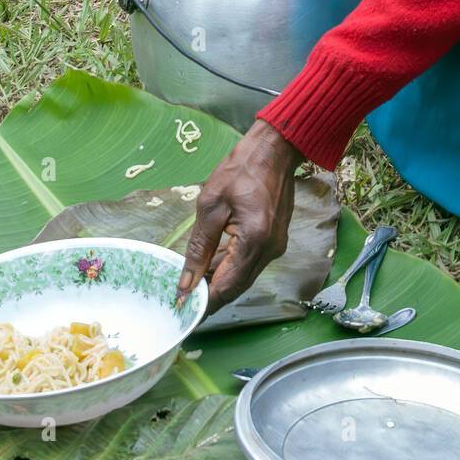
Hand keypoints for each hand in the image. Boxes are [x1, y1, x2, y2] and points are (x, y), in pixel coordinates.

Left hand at [176, 121, 300, 312]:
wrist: (274, 150)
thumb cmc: (240, 170)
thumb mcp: (210, 205)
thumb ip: (199, 247)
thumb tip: (186, 282)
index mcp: (255, 241)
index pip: (227, 286)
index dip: (204, 301)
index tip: (183, 309)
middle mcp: (270, 251)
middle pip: (237, 286)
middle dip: (210, 293)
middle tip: (183, 296)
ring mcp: (276, 246)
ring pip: (244, 276)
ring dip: (219, 279)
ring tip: (193, 279)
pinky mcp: (275, 240)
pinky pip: (250, 262)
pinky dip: (231, 266)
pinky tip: (212, 261)